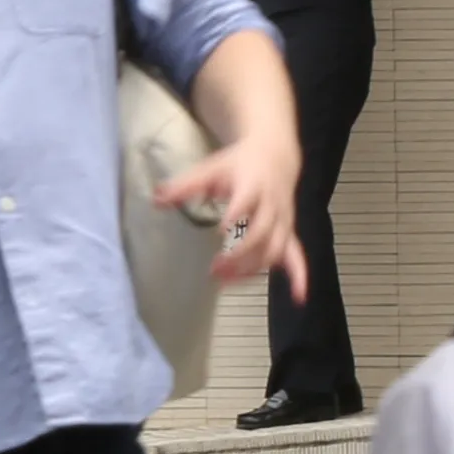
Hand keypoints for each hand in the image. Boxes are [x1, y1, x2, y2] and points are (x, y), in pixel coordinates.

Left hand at [158, 119, 307, 297]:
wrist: (274, 155)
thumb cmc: (238, 164)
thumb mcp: (211, 168)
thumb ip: (185, 186)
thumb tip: (155, 199)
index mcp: (252, 185)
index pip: (246, 201)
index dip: (236, 214)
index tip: (220, 230)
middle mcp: (271, 206)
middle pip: (261, 233)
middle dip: (239, 253)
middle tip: (214, 268)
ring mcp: (283, 221)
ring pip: (273, 249)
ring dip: (252, 268)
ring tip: (226, 281)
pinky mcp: (289, 232)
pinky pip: (297, 256)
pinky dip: (299, 276)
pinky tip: (298, 297)